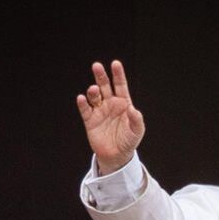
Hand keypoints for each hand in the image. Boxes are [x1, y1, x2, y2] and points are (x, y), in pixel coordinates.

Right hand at [76, 60, 144, 174]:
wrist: (117, 156)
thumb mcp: (137, 131)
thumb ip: (136, 120)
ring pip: (94, 96)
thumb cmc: (129, 141)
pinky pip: (85, 110)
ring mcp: (99, 111)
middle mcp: (110, 104)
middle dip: (101, 76)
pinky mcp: (90, 121)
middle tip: (97, 66)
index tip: (115, 64)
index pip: (120, 85)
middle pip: (105, 86)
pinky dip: (83, 104)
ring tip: (94, 90)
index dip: (118, 74)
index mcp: (123, 103)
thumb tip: (132, 109)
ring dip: (93, 91)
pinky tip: (82, 99)